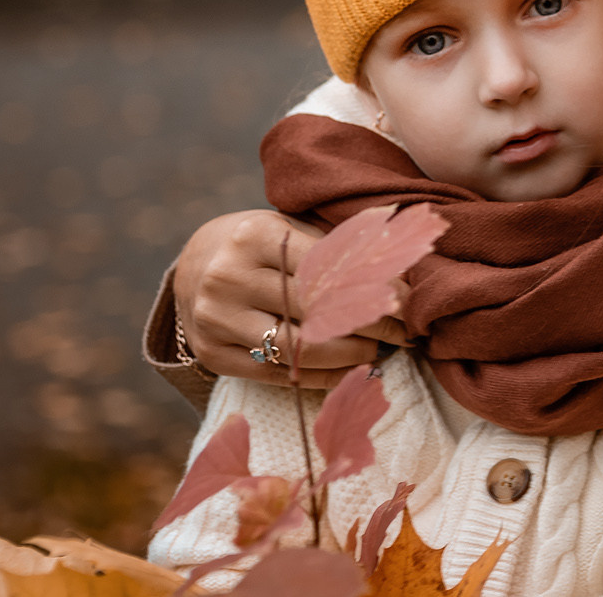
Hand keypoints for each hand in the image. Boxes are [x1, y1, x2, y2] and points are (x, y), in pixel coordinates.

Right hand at [174, 209, 409, 387]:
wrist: (194, 264)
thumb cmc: (261, 244)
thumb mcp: (291, 228)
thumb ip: (337, 247)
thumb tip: (403, 271)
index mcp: (255, 236)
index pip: (328, 267)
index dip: (374, 285)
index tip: (408, 300)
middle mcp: (228, 278)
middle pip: (315, 309)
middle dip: (369, 323)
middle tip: (404, 331)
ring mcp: (215, 319)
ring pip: (296, 348)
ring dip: (347, 354)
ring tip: (379, 350)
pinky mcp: (211, 354)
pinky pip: (276, 374)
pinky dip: (319, 375)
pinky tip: (349, 370)